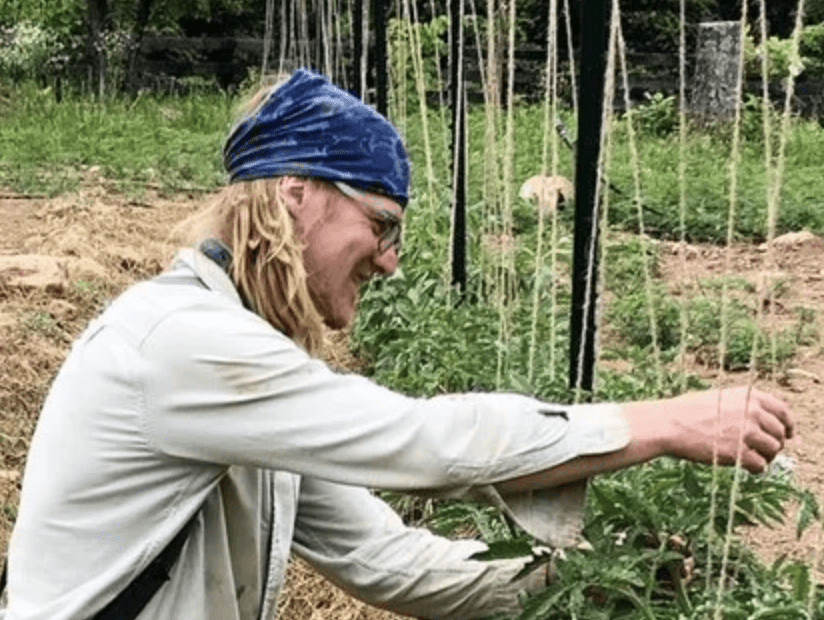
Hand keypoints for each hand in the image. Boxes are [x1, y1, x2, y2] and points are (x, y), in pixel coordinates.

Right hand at [652, 387, 792, 472]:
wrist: (668, 425)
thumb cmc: (687, 411)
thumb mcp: (719, 397)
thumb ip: (743, 403)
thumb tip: (767, 411)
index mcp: (748, 396)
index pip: (782, 410)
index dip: (787, 424)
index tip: (787, 434)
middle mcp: (751, 411)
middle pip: (779, 432)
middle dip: (775, 443)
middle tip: (765, 450)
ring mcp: (746, 431)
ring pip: (773, 449)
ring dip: (766, 456)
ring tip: (753, 459)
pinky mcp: (738, 452)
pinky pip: (760, 465)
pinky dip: (756, 469)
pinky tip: (748, 468)